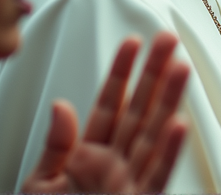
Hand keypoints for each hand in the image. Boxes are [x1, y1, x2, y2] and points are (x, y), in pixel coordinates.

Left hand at [21, 31, 189, 192]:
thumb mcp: (39, 185)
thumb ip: (57, 146)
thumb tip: (62, 105)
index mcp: (90, 155)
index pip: (109, 104)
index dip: (121, 73)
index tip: (133, 42)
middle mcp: (115, 164)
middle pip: (138, 110)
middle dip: (154, 74)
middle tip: (169, 40)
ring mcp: (129, 183)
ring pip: (152, 134)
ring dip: (168, 101)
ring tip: (181, 68)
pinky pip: (157, 175)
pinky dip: (168, 152)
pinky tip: (178, 125)